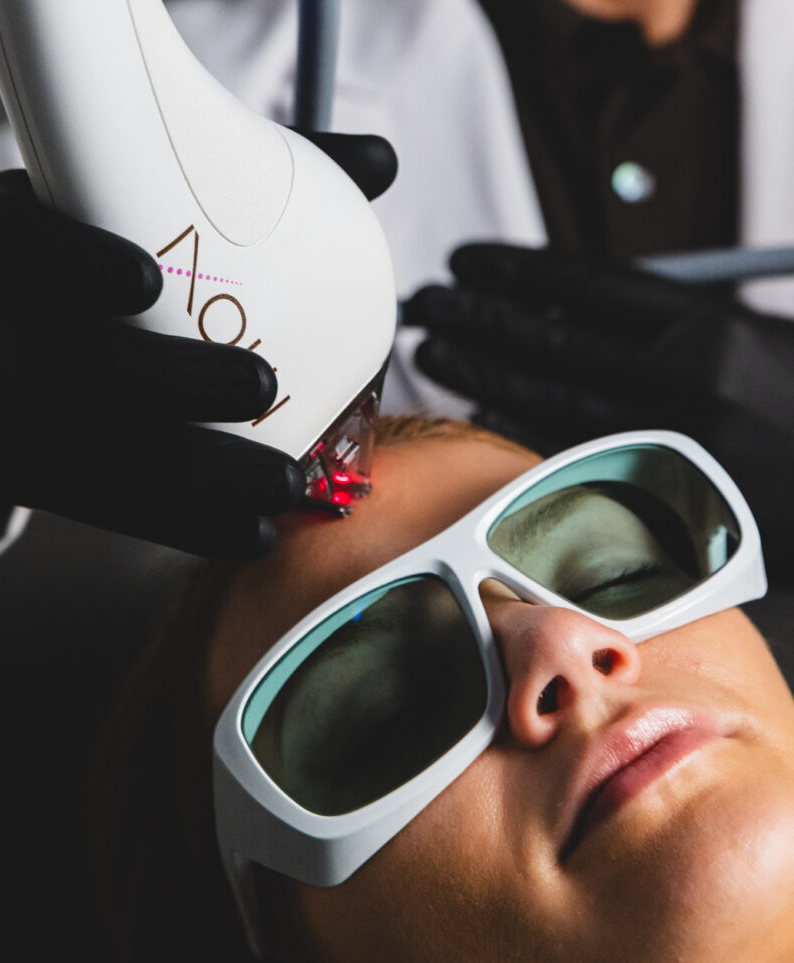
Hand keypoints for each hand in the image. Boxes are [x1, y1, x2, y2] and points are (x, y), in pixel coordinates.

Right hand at [0, 135, 396, 619]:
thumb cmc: (91, 252)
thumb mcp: (123, 201)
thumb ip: (241, 175)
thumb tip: (379, 160)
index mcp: (5, 240)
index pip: (16, 244)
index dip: (74, 265)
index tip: (148, 283)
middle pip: (70, 368)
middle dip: (169, 383)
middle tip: (264, 384)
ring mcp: (0, 415)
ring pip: (99, 458)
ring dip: (200, 479)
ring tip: (288, 487)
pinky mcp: (30, 479)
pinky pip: (113, 513)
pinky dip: (190, 527)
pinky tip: (256, 535)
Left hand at [405, 243, 793, 576]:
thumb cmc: (787, 402)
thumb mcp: (745, 339)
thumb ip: (663, 318)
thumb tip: (558, 304)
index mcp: (705, 326)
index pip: (584, 285)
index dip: (515, 270)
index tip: (466, 260)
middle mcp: (677, 379)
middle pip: (548, 336)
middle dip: (474, 314)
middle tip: (423, 301)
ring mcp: (658, 439)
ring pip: (544, 393)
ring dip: (478, 365)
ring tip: (432, 344)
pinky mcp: (647, 488)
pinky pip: (562, 449)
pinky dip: (517, 422)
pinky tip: (479, 400)